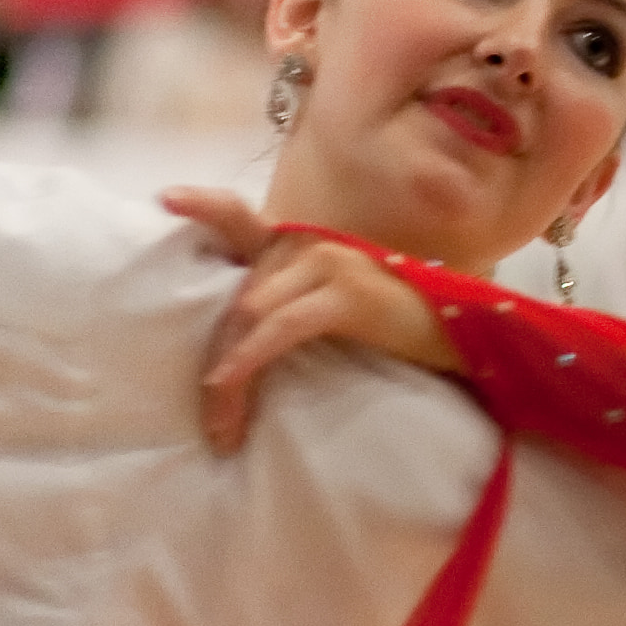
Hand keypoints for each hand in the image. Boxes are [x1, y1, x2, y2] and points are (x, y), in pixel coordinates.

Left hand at [162, 186, 462, 453]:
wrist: (460, 335)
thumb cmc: (390, 327)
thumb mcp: (328, 304)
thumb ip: (283, 302)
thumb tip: (234, 334)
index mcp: (299, 244)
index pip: (240, 218)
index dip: (204, 205)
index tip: (165, 199)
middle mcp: (308, 243)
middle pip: (237, 299)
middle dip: (217, 361)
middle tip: (213, 423)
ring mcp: (327, 262)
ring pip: (251, 315)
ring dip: (229, 377)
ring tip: (222, 427)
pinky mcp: (346, 293)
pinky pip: (282, 326)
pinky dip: (251, 356)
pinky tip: (229, 381)